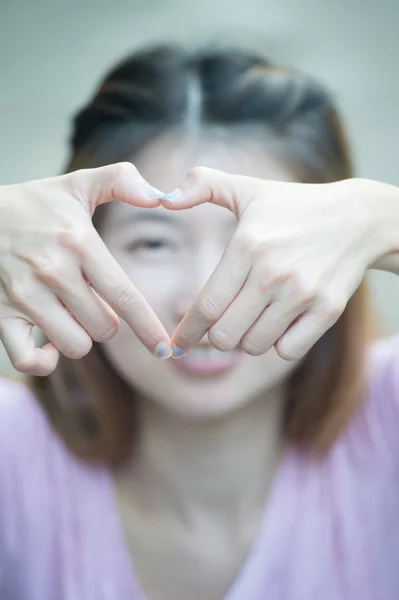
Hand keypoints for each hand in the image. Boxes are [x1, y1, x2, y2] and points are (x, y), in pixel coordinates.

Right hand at [0, 163, 171, 375]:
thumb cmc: (34, 204)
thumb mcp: (77, 184)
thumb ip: (121, 181)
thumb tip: (160, 197)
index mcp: (79, 243)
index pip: (124, 297)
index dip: (148, 327)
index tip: (164, 348)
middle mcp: (52, 271)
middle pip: (104, 328)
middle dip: (106, 321)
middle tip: (90, 300)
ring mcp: (24, 295)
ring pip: (74, 344)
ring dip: (79, 335)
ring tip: (67, 312)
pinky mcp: (0, 314)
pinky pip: (27, 359)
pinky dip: (43, 361)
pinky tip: (48, 343)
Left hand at [162, 169, 378, 360]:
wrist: (359, 219)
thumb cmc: (295, 207)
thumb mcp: (249, 190)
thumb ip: (204, 185)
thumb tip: (166, 199)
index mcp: (248, 246)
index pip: (206, 306)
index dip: (187, 331)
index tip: (176, 343)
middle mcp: (273, 273)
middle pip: (225, 336)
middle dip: (217, 335)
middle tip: (224, 322)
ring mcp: (303, 293)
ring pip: (254, 346)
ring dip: (249, 338)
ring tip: (256, 315)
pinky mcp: (328, 310)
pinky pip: (288, 351)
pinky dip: (279, 344)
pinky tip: (282, 322)